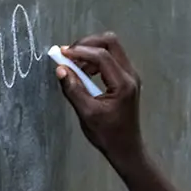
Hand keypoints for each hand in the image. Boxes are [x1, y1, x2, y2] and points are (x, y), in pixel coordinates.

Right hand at [55, 32, 143, 165]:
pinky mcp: (126, 79)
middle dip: (87, 44)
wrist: (126, 148)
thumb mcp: (87, 114)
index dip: (80, 51)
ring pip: (111, 48)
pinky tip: (84, 72)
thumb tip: (61, 69)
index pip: (102, 56)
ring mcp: (130, 76)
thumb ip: (73, 89)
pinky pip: (111, 59)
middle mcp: (130, 75)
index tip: (62, 54)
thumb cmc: (108, 135)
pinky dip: (96, 60)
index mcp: (123, 84)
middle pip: (111, 42)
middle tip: (69, 54)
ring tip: (74, 65)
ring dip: (91, 51)